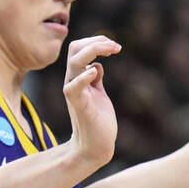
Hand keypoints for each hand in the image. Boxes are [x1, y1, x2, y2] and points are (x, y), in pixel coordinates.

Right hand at [62, 35, 120, 168]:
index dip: (96, 41)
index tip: (115, 46)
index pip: (78, 48)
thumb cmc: (97, 121)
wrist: (95, 147)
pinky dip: (83, 77)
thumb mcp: (98, 93)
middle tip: (115, 46)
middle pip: (74, 48)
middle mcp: (73, 82)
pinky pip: (73, 88)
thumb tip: (97, 65)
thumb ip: (96, 79)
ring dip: (94, 51)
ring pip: (74, 62)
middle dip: (95, 41)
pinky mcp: (79, 106)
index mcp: (77, 77)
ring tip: (112, 51)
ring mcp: (75, 93)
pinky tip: (95, 72)